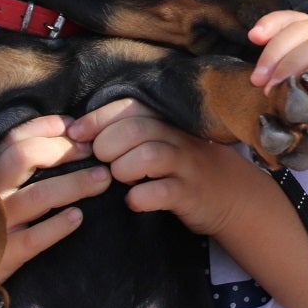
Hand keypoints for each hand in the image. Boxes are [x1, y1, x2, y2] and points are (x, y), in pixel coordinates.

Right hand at [0, 113, 111, 280]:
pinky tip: (77, 217)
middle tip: (94, 151)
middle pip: (23, 156)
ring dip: (74, 183)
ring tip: (102, 180)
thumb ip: (12, 170)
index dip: (46, 127)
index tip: (76, 126)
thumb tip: (63, 136)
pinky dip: (57, 227)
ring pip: (37, 196)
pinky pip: (34, 240)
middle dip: (63, 149)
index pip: (13, 138)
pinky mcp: (3, 258)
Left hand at [72, 98, 264, 235]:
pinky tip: (134, 201)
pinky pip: (161, 192)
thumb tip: (81, 133)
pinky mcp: (190, 193)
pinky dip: (139, 198)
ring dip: (123, 168)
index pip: (128, 107)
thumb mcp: (164, 141)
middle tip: (101, 162)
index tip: (75, 134)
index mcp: (166, 121)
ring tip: (119, 179)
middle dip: (107, 145)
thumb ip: (133, 132)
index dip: (97, 119)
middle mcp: (176, 138)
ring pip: (148, 155)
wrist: (232, 196)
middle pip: (135, 129)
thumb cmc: (185, 167)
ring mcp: (185, 165)